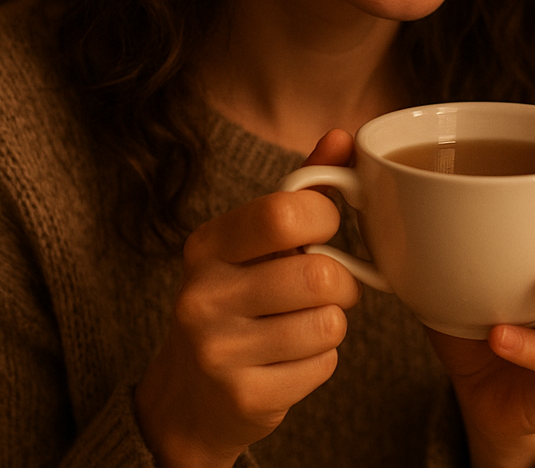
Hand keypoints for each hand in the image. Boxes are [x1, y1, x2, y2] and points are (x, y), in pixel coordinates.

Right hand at [135, 131, 360, 467]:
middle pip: (318, 274)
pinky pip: (323, 366)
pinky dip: (321, 361)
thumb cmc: (236, 299)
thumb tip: (344, 136)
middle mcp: (204, 295)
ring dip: (331, 323)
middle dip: (340, 281)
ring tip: (304, 323)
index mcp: (207, 245)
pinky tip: (291, 359)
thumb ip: (301, 189)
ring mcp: (219, 351)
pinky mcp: (244, 398)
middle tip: (327, 286)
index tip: (323, 229)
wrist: (190, 398)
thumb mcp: (254, 241)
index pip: (284, 214)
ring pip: (328, 323)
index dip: (324, 218)